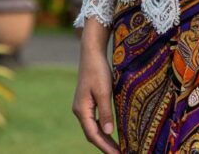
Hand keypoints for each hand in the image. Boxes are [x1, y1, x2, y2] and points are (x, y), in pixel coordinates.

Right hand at [72, 19, 119, 153]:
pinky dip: (103, 129)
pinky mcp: (87, 102)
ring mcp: (82, 106)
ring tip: (118, 148)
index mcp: (81, 109)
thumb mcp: (104, 92)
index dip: (105, 147)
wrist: (91, 53)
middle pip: (92, 134)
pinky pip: (94, 121)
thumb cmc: (98, 70)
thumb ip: (105, 113)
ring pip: (93, 128)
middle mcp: (80, 110)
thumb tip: (108, 133)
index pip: (93, 134)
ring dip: (104, 139)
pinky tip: (111, 133)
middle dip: (105, 146)